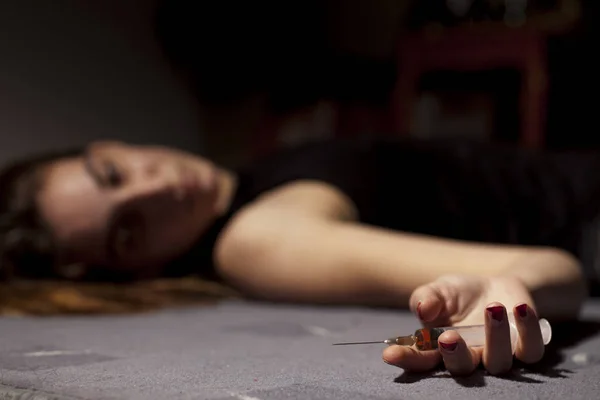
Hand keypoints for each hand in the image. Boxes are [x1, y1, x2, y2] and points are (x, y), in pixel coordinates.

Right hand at [382, 275, 545, 375]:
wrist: (497, 285)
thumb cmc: (460, 294)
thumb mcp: (439, 289)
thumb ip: (427, 298)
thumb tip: (422, 309)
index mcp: (441, 348)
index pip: (421, 359)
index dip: (406, 359)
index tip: (389, 354)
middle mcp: (469, 357)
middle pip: (461, 368)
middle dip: (454, 355)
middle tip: (448, 337)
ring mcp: (498, 355)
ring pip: (498, 362)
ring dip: (495, 337)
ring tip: (492, 307)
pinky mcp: (526, 347)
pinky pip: (530, 351)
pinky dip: (528, 331)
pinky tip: (519, 308)